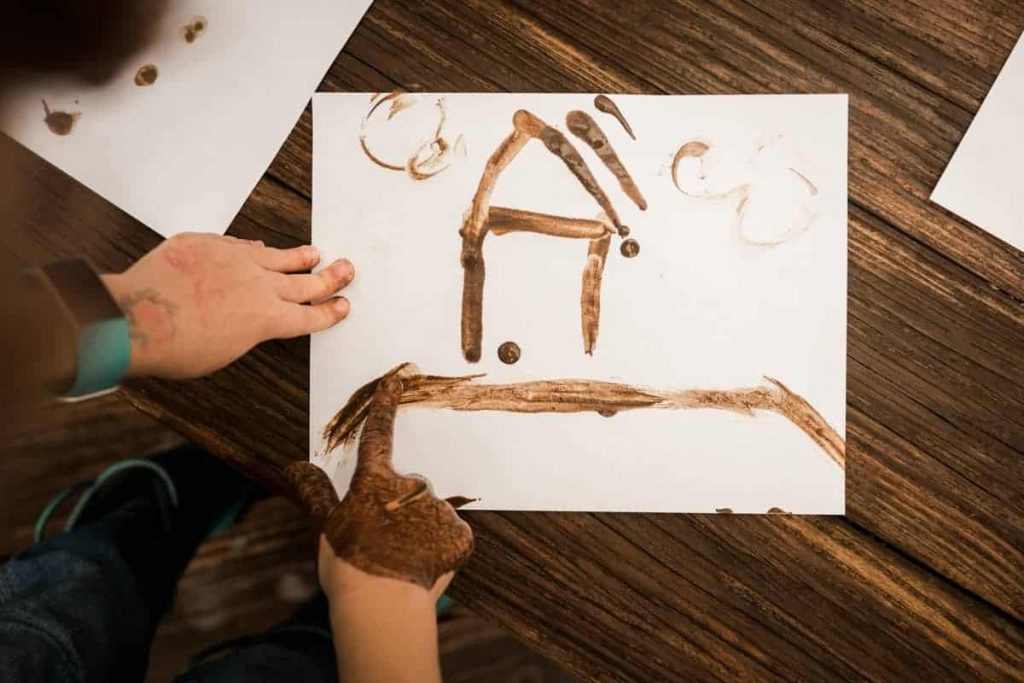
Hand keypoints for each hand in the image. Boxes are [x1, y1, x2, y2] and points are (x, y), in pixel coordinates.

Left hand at [101, 233, 352, 378]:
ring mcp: (235, 260)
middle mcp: (260, 286)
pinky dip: (253, 249)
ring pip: (277, 257)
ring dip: (298, 256)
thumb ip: (244, 332)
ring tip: (314, 252)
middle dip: (330, 278)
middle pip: (305, 282)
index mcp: (268, 320)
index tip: (342, 306)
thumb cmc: (176, 348)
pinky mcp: (209, 245)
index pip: (309, 317)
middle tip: (346, 270)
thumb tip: (247, 319)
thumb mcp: (222, 353)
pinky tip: (258, 247)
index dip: (329, 313)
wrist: (138, 318)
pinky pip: (239, 245)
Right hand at [287, 375, 473, 595]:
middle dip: (399, 507)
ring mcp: (438, 509)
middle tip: (384, 541)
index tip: (395, 380)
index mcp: (375, 481)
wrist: (382, 605)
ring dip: (420, 528)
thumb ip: (316, 492)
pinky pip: (450, 534)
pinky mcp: (459, 534)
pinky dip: (440, 547)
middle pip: (407, 486)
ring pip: (429, 511)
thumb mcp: (326, 526)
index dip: (384, 407)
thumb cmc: (348, 565)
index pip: (377, 436)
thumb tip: (293, 466)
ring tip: (402, 558)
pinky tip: (424, 565)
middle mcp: (411, 486)